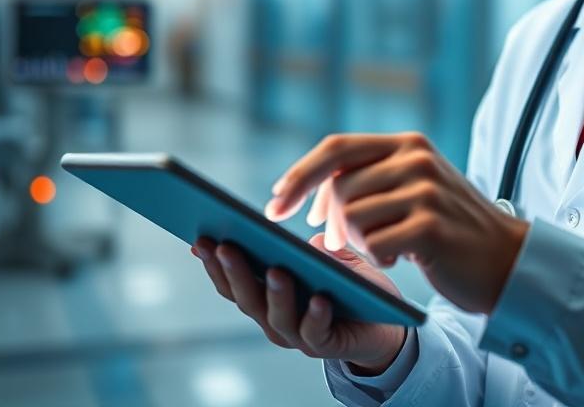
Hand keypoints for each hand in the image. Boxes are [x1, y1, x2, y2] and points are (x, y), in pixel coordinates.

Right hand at [192, 234, 405, 373]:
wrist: (384, 326)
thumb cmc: (353, 289)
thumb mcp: (335, 262)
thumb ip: (320, 251)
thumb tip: (310, 240)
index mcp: (267, 298)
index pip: (233, 282)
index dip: (214, 263)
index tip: (199, 238)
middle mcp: (275, 320)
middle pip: (247, 298)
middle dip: (234, 271)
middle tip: (224, 245)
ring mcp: (297, 337)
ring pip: (277, 316)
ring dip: (274, 293)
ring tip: (275, 269)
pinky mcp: (325, 346)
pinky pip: (316, 332)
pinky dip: (315, 316)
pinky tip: (320, 299)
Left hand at [266, 132, 529, 313]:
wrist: (506, 258)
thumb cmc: (449, 227)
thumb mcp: (413, 187)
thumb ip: (370, 179)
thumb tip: (312, 195)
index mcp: (408, 143)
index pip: (336, 148)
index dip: (300, 175)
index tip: (275, 203)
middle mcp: (417, 158)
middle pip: (339, 187)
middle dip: (331, 221)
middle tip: (341, 244)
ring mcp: (426, 190)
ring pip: (353, 217)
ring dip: (358, 241)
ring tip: (384, 247)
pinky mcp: (431, 226)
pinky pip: (375, 244)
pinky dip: (378, 257)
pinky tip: (399, 257)